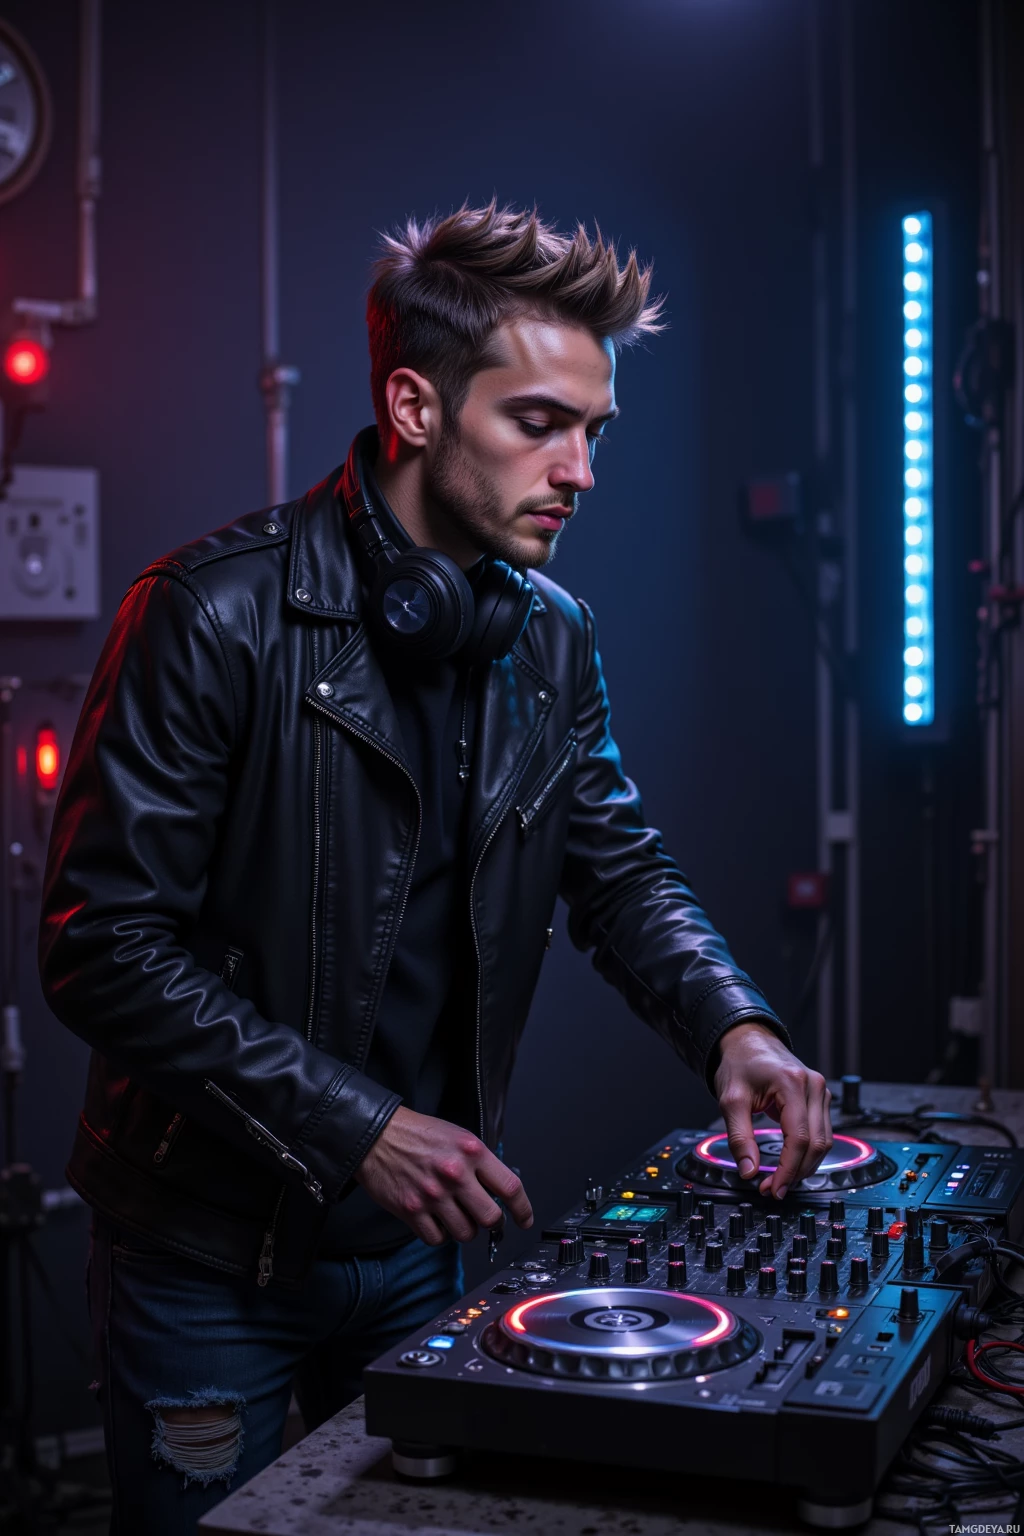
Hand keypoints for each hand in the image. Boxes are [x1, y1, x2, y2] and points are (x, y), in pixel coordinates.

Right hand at [352, 1106, 533, 1245]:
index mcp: (471, 1151)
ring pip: (466, 1233)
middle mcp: (455, 1174)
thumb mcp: (457, 1136)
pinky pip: (437, 1239)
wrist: (377, 1135)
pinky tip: (436, 1220)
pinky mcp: (412, 1211)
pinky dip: (440, 1234)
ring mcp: (433, 1195)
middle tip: (487, 1218)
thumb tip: (498, 1190)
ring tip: (456, 1214)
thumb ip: (479, 1162)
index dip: (523, 1209)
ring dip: (465, 1229)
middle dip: (493, 1223)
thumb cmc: (417, 1134)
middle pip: (491, 1218)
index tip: (524, 1219)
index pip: (510, 1187)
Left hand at [711, 1022, 831, 1199]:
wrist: (748, 1041)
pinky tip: (791, 1165)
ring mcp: (821, 1092)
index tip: (773, 1188)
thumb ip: (739, 1137)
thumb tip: (749, 1171)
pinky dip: (808, 1153)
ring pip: (824, 1142)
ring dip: (804, 1166)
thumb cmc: (740, 1064)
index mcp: (792, 1083)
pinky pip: (821, 1134)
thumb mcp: (731, 1100)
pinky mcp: (820, 1099)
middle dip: (795, 1172)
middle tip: (773, 1189)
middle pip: (817, 1144)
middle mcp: (814, 1086)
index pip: (799, 1138)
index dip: (788, 1169)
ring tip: (780, 1181)